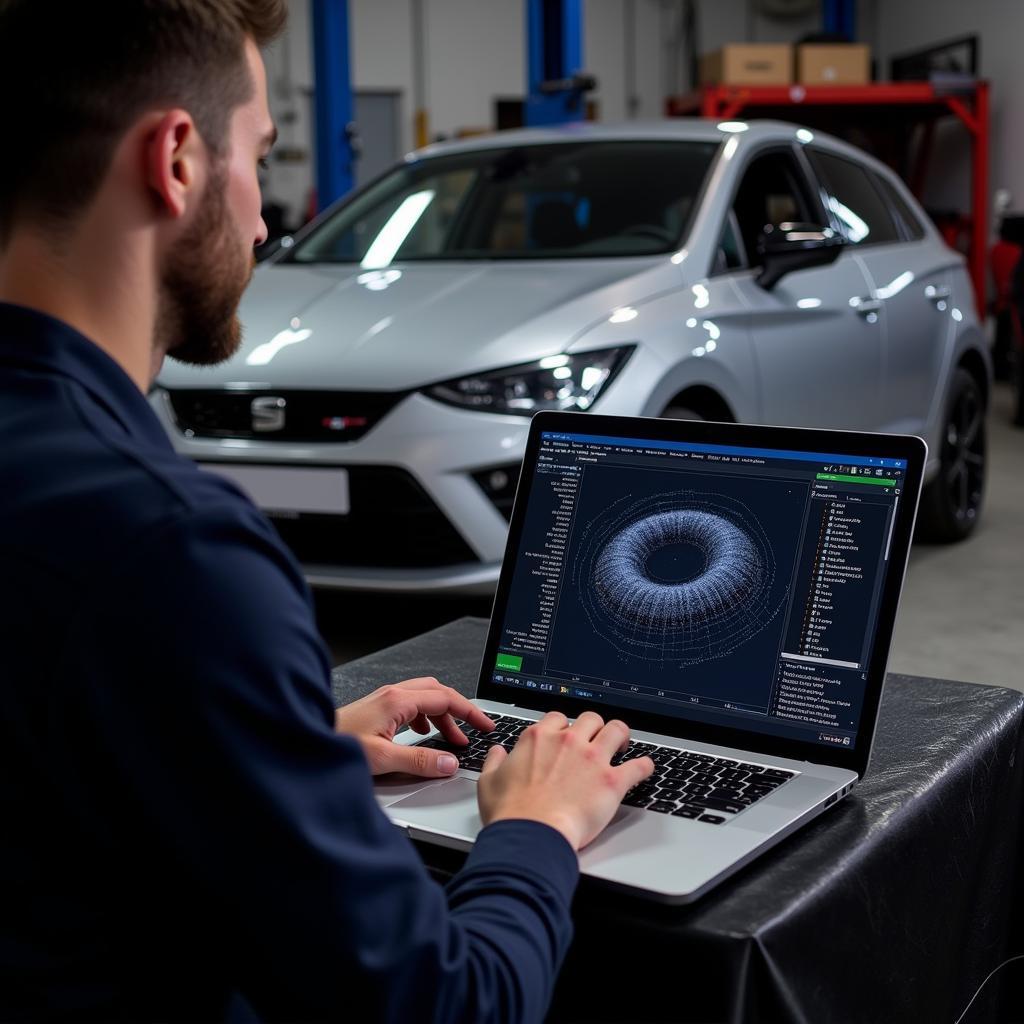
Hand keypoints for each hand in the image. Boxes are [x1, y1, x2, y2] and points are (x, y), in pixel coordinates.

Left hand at [334, 677, 494, 777]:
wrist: (306, 743)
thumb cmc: (336, 745)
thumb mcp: (382, 758)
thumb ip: (419, 760)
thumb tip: (448, 763)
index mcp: (397, 701)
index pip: (445, 698)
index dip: (470, 712)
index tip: (484, 725)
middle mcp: (391, 695)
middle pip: (437, 693)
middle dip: (459, 710)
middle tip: (473, 729)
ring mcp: (383, 700)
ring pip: (424, 699)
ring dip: (442, 716)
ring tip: (451, 738)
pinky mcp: (377, 710)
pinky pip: (411, 706)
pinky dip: (425, 718)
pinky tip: (423, 734)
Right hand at [477, 711, 654, 851]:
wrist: (531, 835)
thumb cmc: (511, 812)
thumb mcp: (489, 781)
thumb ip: (494, 761)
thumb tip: (497, 753)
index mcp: (539, 738)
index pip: (558, 718)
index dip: (563, 727)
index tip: (565, 736)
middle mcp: (568, 742)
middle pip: (590, 718)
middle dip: (595, 726)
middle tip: (596, 738)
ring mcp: (593, 759)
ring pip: (616, 730)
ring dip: (621, 735)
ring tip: (623, 743)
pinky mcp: (612, 781)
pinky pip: (638, 766)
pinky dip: (644, 766)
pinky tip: (645, 768)